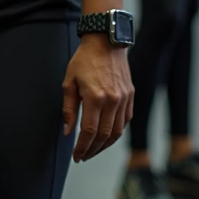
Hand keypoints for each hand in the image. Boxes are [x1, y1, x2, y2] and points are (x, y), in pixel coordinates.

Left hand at [61, 34, 134, 162]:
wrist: (105, 42)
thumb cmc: (84, 60)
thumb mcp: (69, 81)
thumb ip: (69, 109)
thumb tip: (68, 132)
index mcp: (95, 97)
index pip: (90, 132)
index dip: (82, 147)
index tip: (76, 156)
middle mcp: (112, 100)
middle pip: (104, 136)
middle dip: (93, 150)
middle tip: (83, 156)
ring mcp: (124, 99)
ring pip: (117, 132)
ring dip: (105, 145)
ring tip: (93, 149)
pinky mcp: (131, 97)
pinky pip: (125, 121)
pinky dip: (115, 132)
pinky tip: (106, 135)